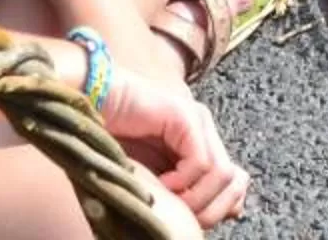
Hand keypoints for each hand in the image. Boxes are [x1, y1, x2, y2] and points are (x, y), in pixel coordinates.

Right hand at [104, 68, 250, 224]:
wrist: (92, 107)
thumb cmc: (115, 145)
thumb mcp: (157, 180)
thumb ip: (189, 192)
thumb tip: (235, 212)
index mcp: (202, 145)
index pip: (236, 181)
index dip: (221, 207)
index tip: (194, 221)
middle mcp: (205, 131)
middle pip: (233, 181)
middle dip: (208, 209)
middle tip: (180, 218)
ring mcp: (197, 121)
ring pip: (221, 173)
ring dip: (195, 198)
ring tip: (168, 199)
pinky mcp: (184, 116)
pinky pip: (199, 162)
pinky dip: (182, 181)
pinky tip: (161, 183)